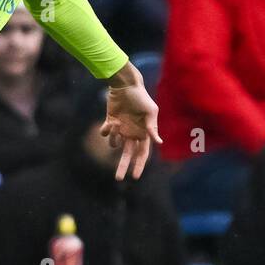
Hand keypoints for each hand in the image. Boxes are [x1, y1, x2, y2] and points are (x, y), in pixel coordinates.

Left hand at [101, 64, 161, 179]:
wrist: (125, 85)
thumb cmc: (141, 97)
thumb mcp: (150, 111)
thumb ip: (152, 127)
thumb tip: (159, 143)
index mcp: (143, 133)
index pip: (142, 154)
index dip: (139, 165)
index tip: (135, 177)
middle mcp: (132, 133)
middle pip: (127, 155)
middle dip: (122, 167)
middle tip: (118, 179)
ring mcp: (121, 129)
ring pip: (113, 143)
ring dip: (113, 138)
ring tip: (116, 124)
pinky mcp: (110, 122)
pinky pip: (105, 133)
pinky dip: (106, 131)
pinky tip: (110, 122)